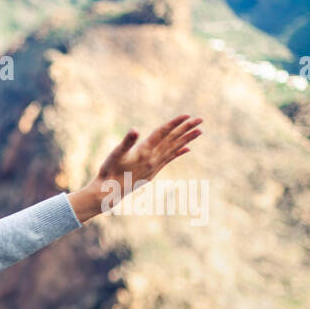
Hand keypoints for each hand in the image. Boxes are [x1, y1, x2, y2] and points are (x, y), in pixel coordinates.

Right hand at [69, 114, 202, 222]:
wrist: (109, 193)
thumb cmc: (109, 172)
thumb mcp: (115, 154)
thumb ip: (126, 142)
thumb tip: (134, 130)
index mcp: (144, 151)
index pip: (163, 133)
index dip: (175, 123)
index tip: (188, 115)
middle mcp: (153, 158)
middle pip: (172, 140)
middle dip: (187, 129)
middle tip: (201, 119)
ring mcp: (154, 166)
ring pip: (174, 149)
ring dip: (187, 139)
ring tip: (199, 131)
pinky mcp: (152, 172)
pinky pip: (169, 159)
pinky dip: (178, 152)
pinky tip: (187, 149)